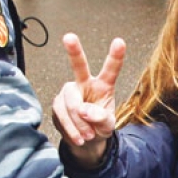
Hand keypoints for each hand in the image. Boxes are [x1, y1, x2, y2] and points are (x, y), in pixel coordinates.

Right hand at [52, 33, 125, 166]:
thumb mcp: (107, 125)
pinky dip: (72, 130)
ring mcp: (69, 93)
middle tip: (69, 37)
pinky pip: (62, 116)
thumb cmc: (99, 126)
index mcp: (103, 86)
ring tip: (88, 136)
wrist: (85, 140)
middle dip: (74, 51)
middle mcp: (84, 83)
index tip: (120, 42)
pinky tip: (78, 137)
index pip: (110, 70)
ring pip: (71, 104)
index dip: (115, 56)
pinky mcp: (57, 104)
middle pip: (78, 67)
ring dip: (80, 124)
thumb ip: (101, 118)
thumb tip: (84, 111)